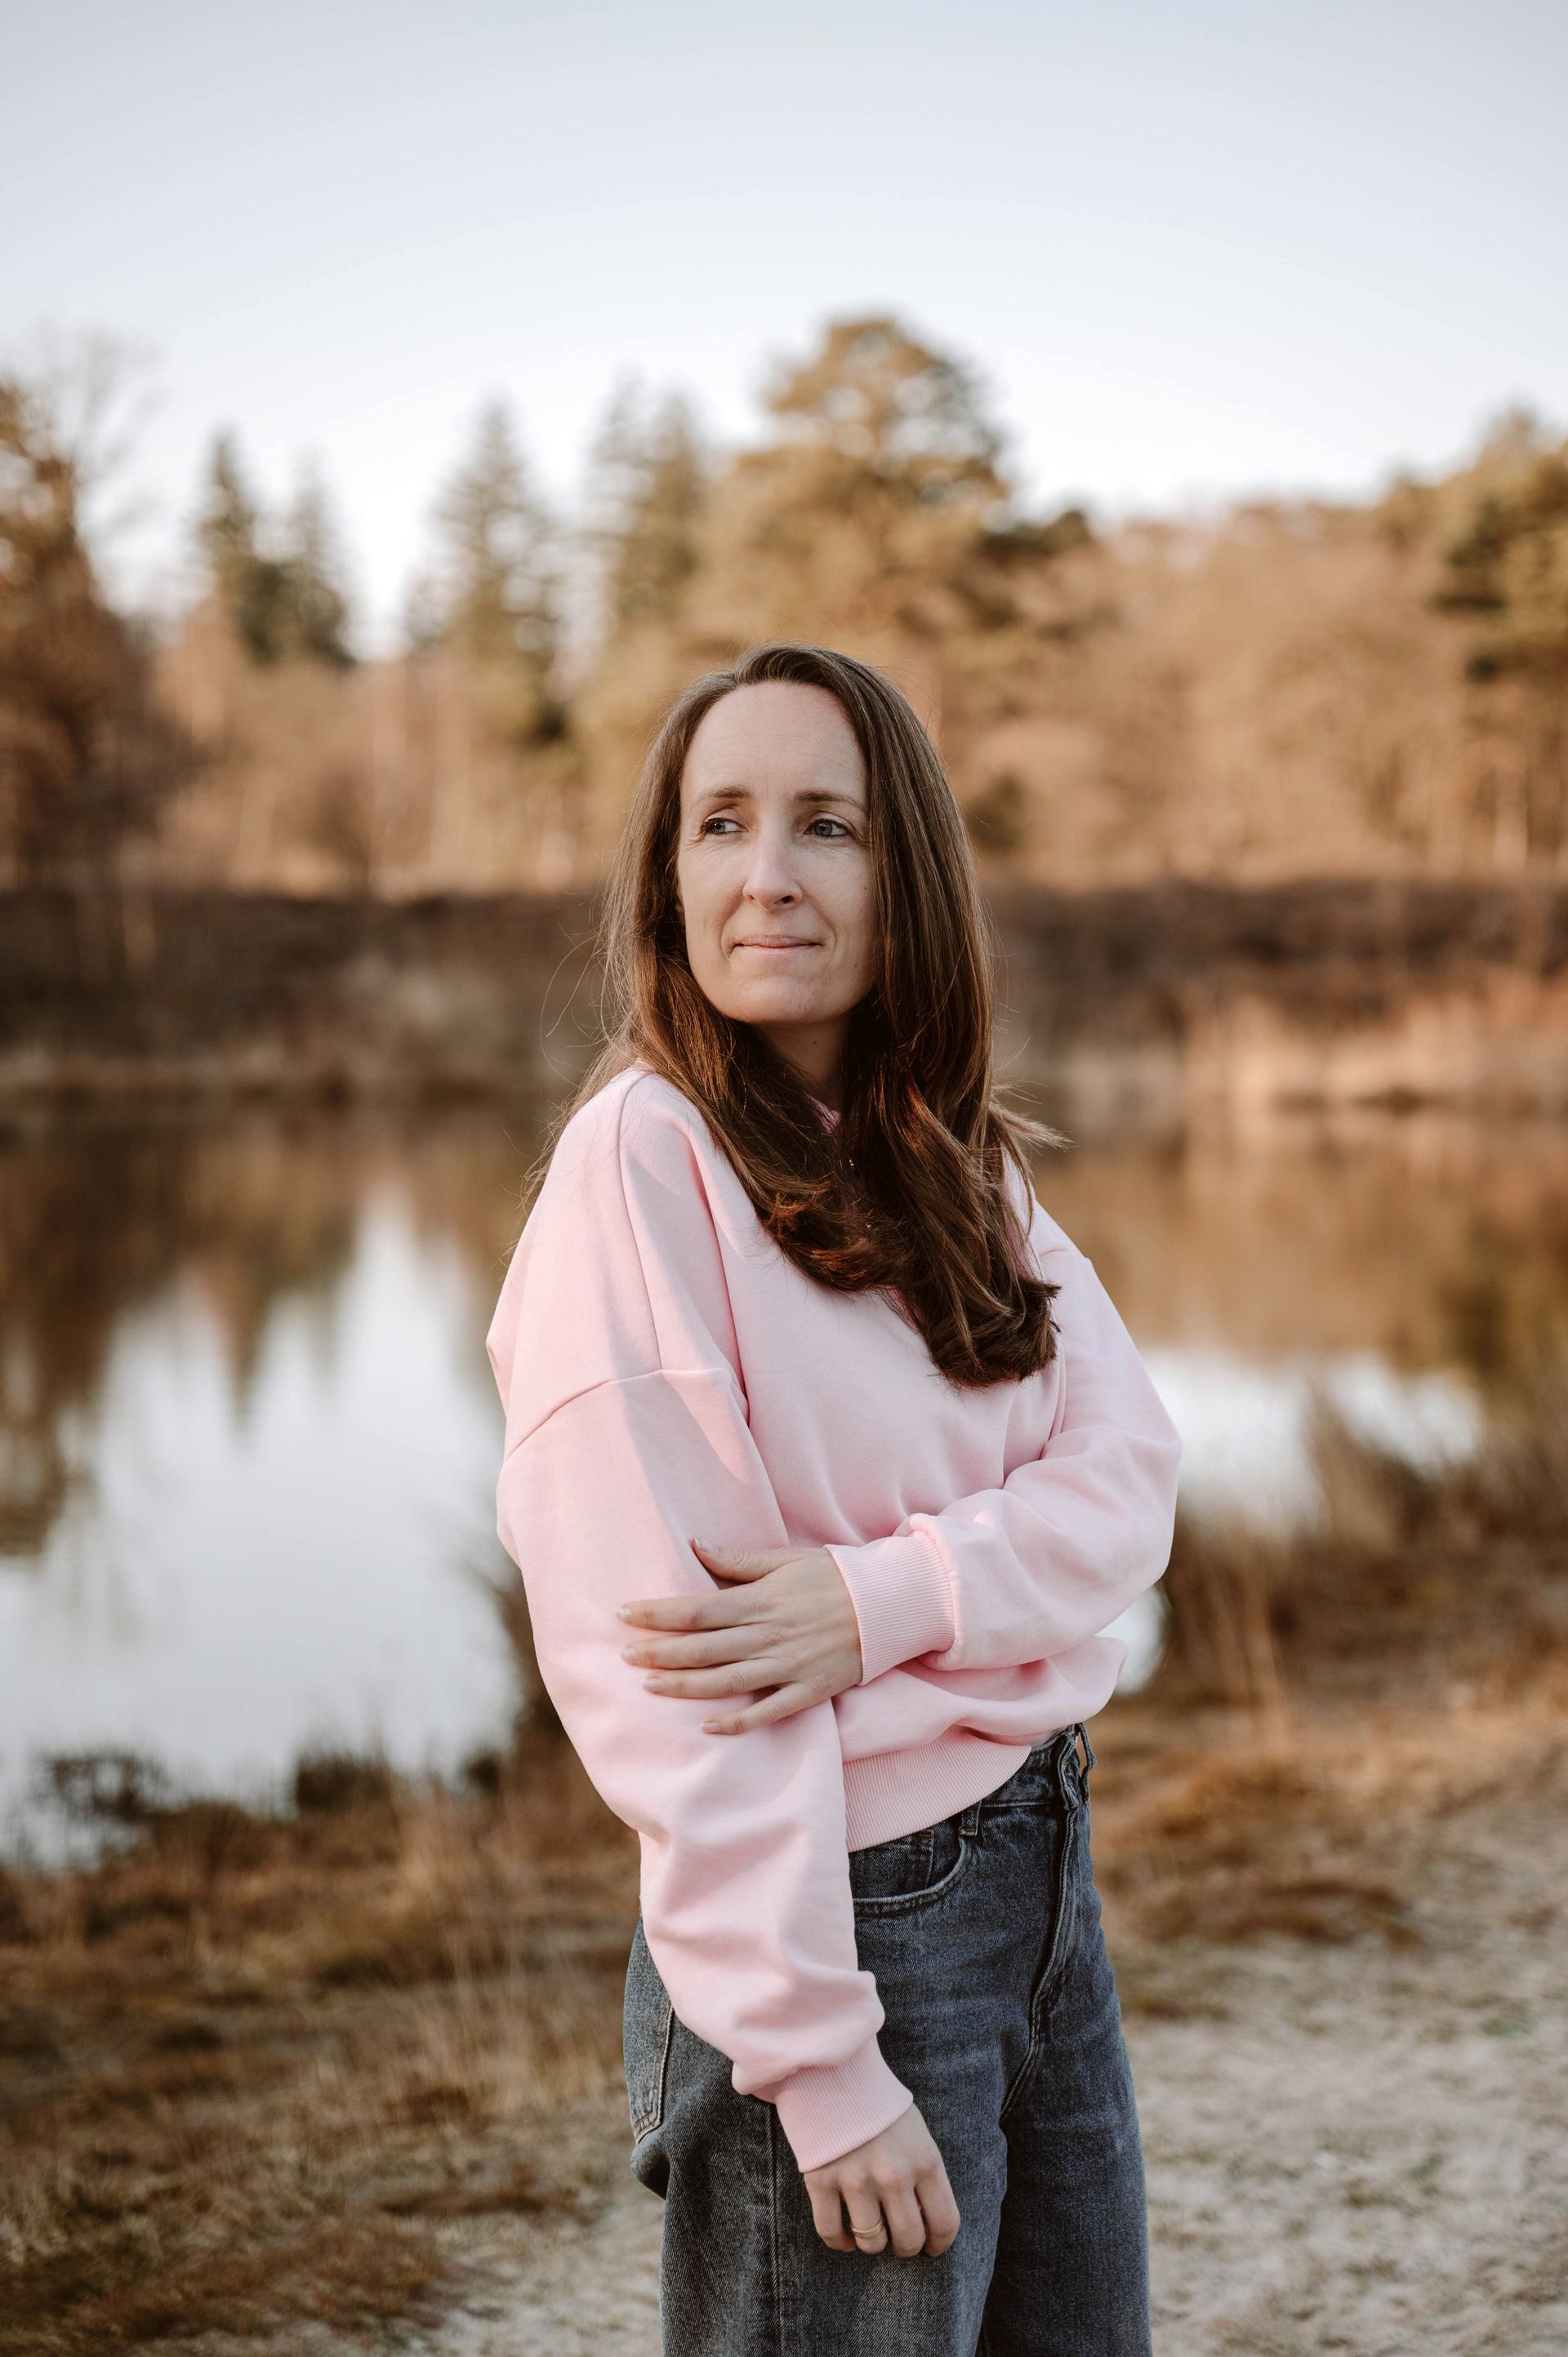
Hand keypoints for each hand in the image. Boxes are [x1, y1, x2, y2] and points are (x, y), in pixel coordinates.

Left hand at [618, 1543, 863, 1733]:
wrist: (891, 1604)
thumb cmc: (835, 1576)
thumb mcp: (788, 1559)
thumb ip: (740, 1559)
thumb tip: (696, 1546)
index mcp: (761, 1599)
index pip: (697, 1608)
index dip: (658, 1613)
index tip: (625, 1613)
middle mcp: (769, 1634)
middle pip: (703, 1648)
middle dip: (659, 1651)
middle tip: (623, 1654)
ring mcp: (788, 1665)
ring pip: (726, 1681)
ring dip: (684, 1686)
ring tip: (649, 1686)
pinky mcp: (808, 1690)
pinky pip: (768, 1711)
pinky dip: (738, 1722)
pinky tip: (707, 1726)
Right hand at [803, 2104, 959, 2257]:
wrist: (831, 2069)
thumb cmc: (878, 2101)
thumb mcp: (916, 2130)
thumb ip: (923, 2172)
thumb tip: (925, 2216)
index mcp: (925, 2160)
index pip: (945, 2222)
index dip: (940, 2243)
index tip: (932, 2247)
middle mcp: (894, 2176)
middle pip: (907, 2240)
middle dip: (905, 2247)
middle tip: (898, 2238)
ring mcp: (856, 2180)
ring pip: (871, 2243)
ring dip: (872, 2243)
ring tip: (870, 2230)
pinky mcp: (821, 2181)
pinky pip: (831, 2232)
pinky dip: (839, 2242)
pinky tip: (845, 2236)